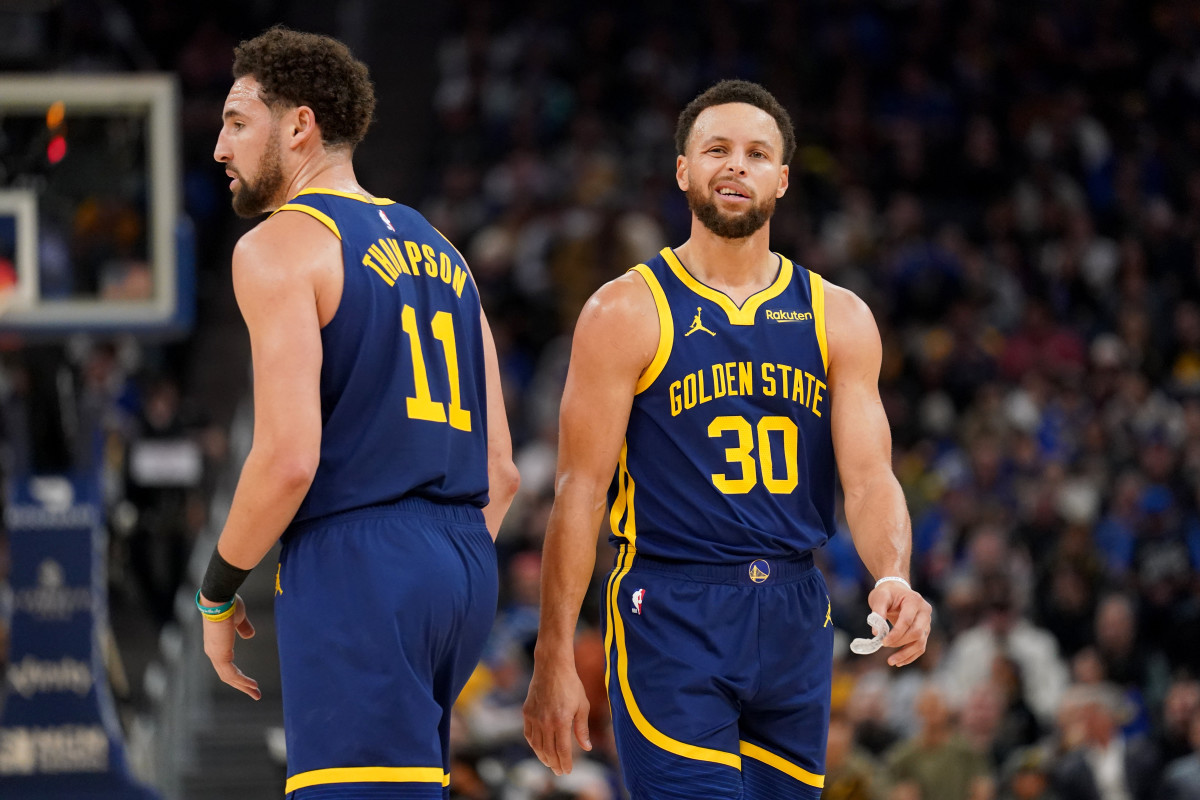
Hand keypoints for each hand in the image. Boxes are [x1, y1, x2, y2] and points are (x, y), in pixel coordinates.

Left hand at [201, 594, 260, 699]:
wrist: (220, 599)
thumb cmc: (228, 605)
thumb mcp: (239, 619)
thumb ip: (243, 628)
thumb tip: (250, 635)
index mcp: (216, 644)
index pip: (226, 665)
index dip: (238, 675)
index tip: (250, 681)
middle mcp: (213, 652)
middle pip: (227, 675)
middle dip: (241, 685)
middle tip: (255, 693)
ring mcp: (215, 654)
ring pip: (229, 677)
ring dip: (243, 686)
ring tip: (256, 693)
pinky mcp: (220, 655)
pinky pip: (231, 673)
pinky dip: (242, 681)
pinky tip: (252, 685)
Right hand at [522, 656, 591, 774]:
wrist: (552, 666)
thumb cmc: (571, 685)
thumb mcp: (582, 706)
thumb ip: (582, 729)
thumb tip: (587, 748)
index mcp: (561, 721)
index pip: (563, 750)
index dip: (565, 763)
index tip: (568, 771)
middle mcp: (546, 721)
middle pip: (549, 751)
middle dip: (555, 764)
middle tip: (560, 772)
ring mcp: (534, 717)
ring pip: (537, 745)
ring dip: (543, 757)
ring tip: (550, 763)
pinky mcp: (526, 712)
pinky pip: (529, 734)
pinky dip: (534, 744)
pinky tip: (539, 748)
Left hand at [868, 581, 931, 666]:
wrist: (896, 590)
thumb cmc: (887, 593)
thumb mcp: (880, 597)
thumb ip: (878, 612)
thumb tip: (876, 632)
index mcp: (914, 601)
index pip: (907, 621)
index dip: (896, 633)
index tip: (883, 641)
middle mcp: (925, 612)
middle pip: (917, 633)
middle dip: (900, 643)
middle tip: (883, 645)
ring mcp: (927, 623)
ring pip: (920, 643)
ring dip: (906, 654)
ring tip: (891, 662)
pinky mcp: (924, 631)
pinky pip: (920, 646)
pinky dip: (910, 656)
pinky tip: (899, 662)